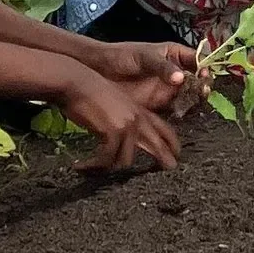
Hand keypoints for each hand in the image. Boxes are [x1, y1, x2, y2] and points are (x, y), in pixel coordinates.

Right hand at [58, 68, 185, 173]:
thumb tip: (124, 144)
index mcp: (139, 111)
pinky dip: (94, 165)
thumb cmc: (91, 93)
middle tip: (169, 170)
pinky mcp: (114, 131)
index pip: (164, 129)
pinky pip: (107, 159)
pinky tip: (82, 166)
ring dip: (108, 167)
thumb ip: (125, 121)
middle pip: (157, 145)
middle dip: (164, 159)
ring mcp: (127, 125)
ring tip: (93, 167)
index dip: (172, 144)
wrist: (78, 83)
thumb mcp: (116, 105)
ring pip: (126, 160)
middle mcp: (137, 119)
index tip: (175, 157)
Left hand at [87, 38, 197, 103]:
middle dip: (203, 86)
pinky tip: (181, 114)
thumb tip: (181, 78)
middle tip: (203, 92)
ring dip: (194, 100)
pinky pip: (174, 110)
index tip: (205, 75)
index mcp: (175, 55)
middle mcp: (175, 72)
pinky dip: (181, 112)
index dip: (205, 67)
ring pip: (188, 96)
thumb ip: (162, 67)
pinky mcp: (158, 105)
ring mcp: (167, 89)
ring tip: (193, 103)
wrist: (99, 71)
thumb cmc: (123, 56)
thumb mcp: (144, 57)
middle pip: (196, 80)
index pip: (197, 60)